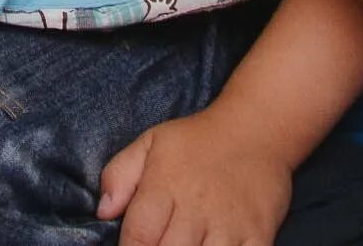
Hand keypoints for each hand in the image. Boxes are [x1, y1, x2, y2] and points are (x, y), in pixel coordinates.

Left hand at [97, 109, 294, 245]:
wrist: (258, 129)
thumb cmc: (198, 140)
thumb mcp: (151, 143)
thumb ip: (119, 175)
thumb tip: (103, 212)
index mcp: (165, 186)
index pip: (138, 235)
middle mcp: (196, 208)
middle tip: (157, 245)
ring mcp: (230, 225)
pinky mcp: (258, 235)